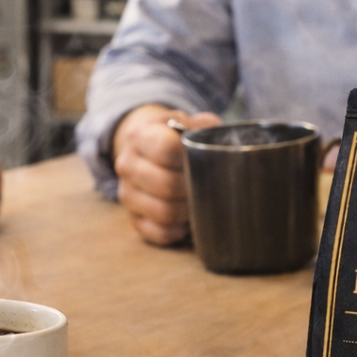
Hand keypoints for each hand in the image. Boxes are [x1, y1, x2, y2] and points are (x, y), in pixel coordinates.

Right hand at [111, 104, 221, 245]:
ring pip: (164, 212)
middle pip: (166, 184)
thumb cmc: (176, 137)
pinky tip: (187, 219)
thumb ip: (206, 128)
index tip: (204, 160)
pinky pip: (160, 233)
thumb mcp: (189, 123)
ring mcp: (127, 194)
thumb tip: (228, 145)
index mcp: (140, 136)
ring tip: (200, 200)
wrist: (147, 149)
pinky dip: (178, 230)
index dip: (191, 157)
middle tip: (209, 185)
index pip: (166, 149)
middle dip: (194, 187)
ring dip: (188, 210)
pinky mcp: (134, 219)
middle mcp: (127, 165)